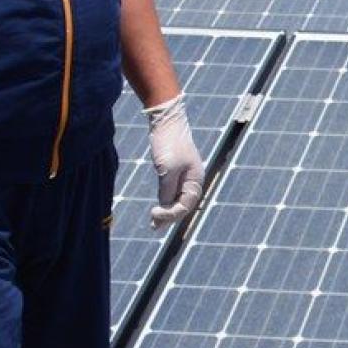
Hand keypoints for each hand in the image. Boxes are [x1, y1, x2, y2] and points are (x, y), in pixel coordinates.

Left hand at [146, 95, 203, 228]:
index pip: (185, 206)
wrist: (166, 121)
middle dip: (169, 217)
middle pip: (183, 206)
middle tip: (153, 226)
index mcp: (195, 180)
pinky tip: (158, 206)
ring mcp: (185, 175)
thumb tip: (165, 208)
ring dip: (167, 212)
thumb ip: (167, 191)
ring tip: (154, 223)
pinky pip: (173, 192)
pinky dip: (166, 201)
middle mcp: (193, 180)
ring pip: (178, 200)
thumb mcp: (167, 170)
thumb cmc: (169, 144)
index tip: (153, 214)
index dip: (170, 215)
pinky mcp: (176, 170)